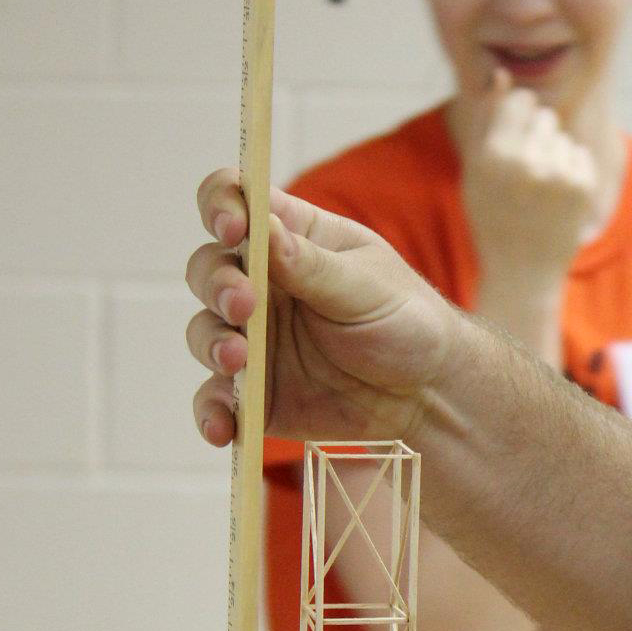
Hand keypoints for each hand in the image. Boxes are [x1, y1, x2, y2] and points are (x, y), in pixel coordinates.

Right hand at [185, 172, 457, 447]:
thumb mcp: (367, 286)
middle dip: (217, 283)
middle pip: (208, 267)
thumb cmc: (405, 322)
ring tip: (239, 360)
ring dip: (212, 343)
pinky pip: (218, 400)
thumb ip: (314, 265)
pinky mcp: (255, 391)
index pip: (236, 201)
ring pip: (204, 331)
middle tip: (244, 304)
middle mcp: (261, 284)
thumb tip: (265, 229)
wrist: (427, 394)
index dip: (221, 204)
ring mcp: (252, 338)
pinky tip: (224, 428)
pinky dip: (213, 413)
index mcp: (290, 237)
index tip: (233, 227)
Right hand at [461, 71, 597, 295]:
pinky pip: (579, 155)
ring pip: (562, 136)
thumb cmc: (492, 216)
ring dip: (553, 155)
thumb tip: (502, 74)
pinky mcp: (583, 187)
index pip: (519, 100)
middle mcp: (526, 161)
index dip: (517, 118)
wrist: (522, 271)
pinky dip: (571, 171)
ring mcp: (558, 174)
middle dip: (536, 136)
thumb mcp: (476, 169)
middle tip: (525, 174)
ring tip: (539, 190)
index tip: (513, 141)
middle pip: (544, 115)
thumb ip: (486, 118)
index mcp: (493, 154)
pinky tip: (556, 198)